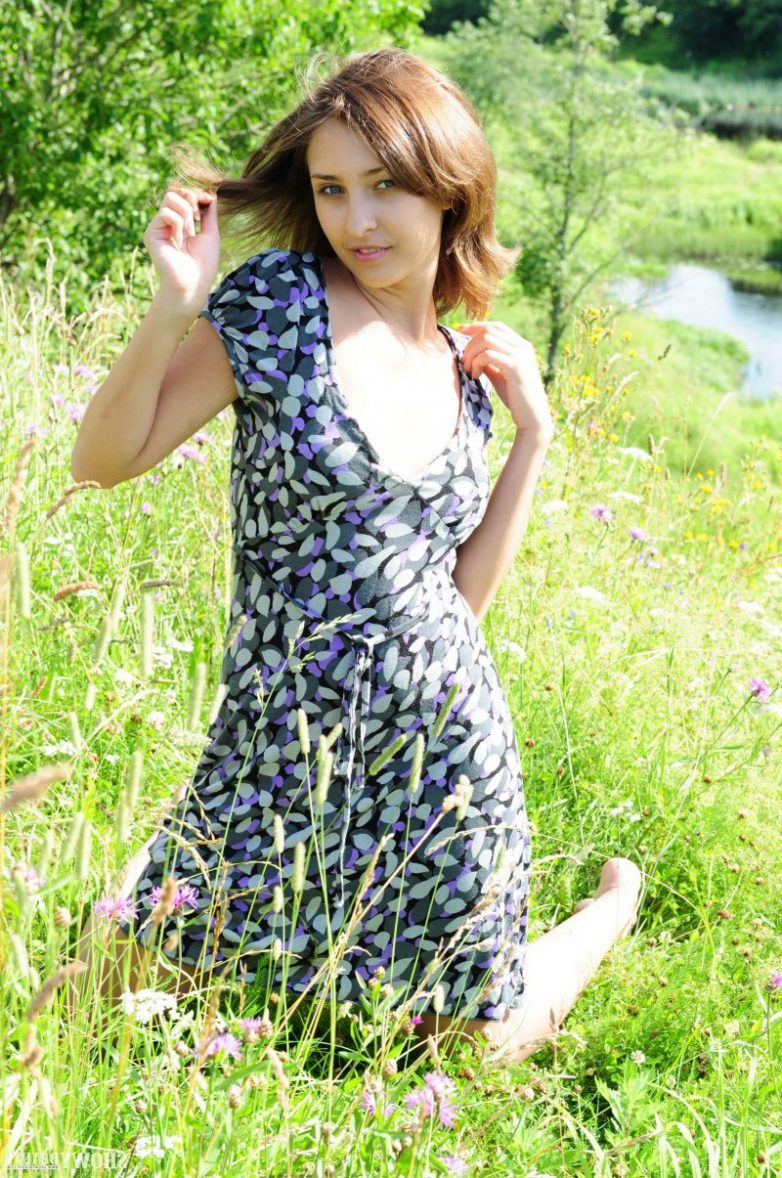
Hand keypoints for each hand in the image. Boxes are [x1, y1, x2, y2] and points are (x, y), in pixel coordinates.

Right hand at [143, 186, 219, 316]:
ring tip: (189, 231)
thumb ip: (209, 213)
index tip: (208, 201)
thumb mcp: (211, 234)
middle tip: (196, 219)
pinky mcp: (151, 233)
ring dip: (185, 212)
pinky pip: (166, 213)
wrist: (192, 284)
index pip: (185, 194)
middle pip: (176, 191)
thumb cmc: (203, 265)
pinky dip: (177, 223)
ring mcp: (159, 227)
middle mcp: (168, 223)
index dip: (197, 193)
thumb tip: (210, 194)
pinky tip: (179, 240)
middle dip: (191, 199)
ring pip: (170, 197)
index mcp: (181, 223)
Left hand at [458, 320, 553, 437]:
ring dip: (472, 353)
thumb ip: (490, 362)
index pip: (496, 326)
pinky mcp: (515, 367)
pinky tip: (476, 376)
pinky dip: (476, 363)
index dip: (476, 326)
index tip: (460, 330)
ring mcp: (520, 355)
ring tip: (469, 370)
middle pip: (489, 331)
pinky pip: (487, 355)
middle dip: (470, 344)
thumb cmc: (516, 398)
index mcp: (521, 346)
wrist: (532, 417)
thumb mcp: (500, 376)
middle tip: (464, 363)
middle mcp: (523, 347)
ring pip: (486, 340)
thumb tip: (473, 354)